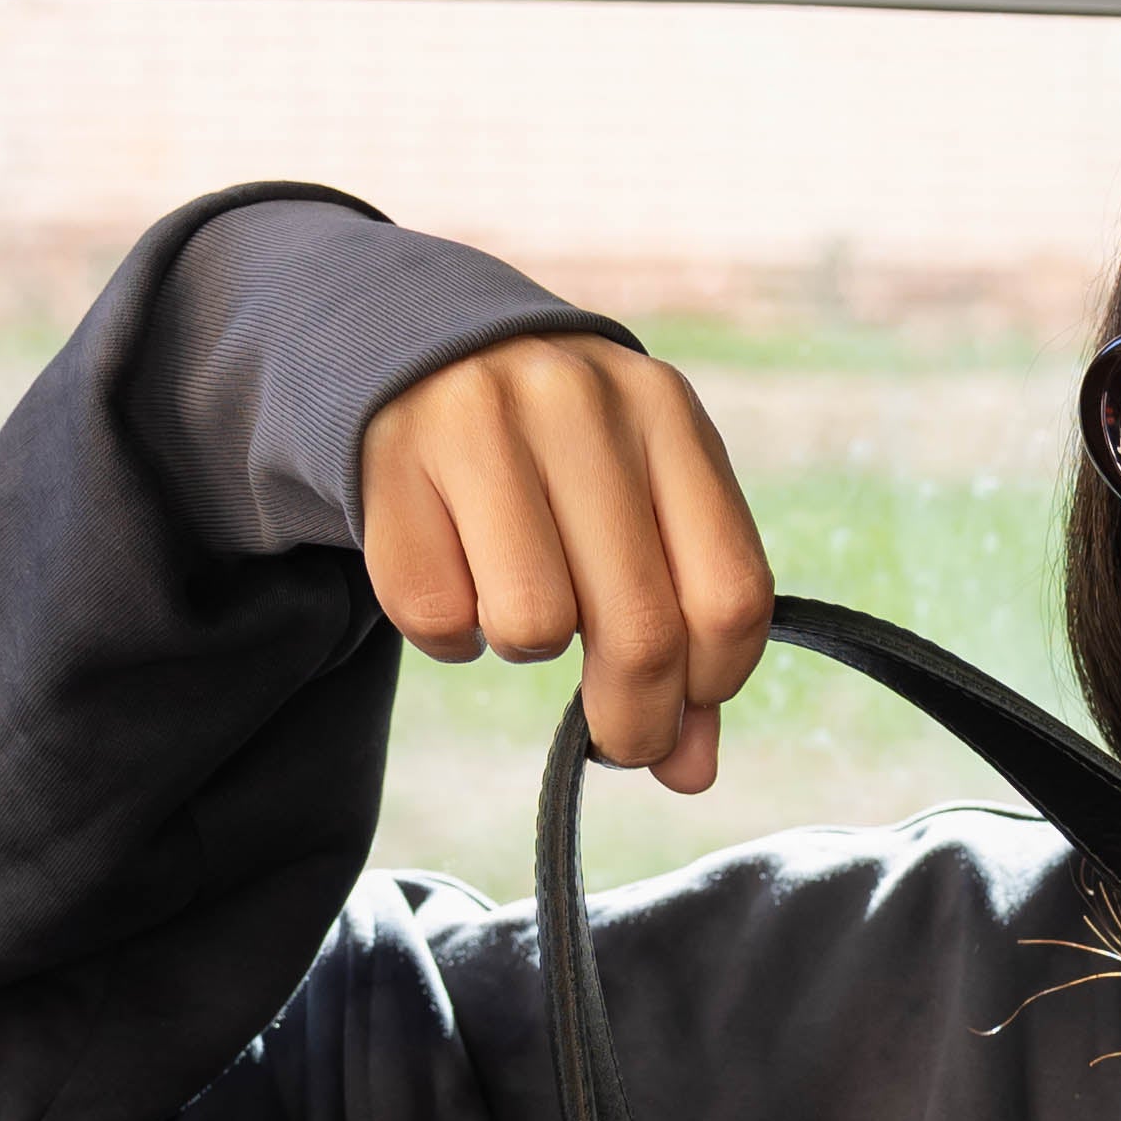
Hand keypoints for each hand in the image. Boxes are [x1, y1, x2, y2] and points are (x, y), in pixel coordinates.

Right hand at [361, 335, 775, 794]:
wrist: (411, 349)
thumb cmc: (552, 456)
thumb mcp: (637, 507)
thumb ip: (683, 629)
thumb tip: (689, 771)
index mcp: (665, 412)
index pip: (730, 594)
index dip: (714, 684)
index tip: (684, 712)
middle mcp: (578, 405)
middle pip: (641, 629)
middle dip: (633, 719)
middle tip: (616, 740)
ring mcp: (478, 423)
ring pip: (535, 628)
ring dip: (530, 647)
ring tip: (519, 598)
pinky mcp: (390, 459)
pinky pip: (439, 619)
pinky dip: (451, 635)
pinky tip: (457, 579)